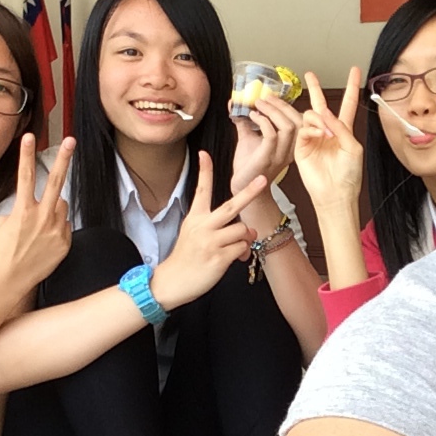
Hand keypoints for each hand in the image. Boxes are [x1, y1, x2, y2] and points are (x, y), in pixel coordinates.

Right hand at [0, 136, 73, 299]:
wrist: (9, 279)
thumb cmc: (2, 252)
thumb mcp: (3, 225)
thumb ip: (20, 211)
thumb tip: (34, 207)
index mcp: (23, 210)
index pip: (26, 176)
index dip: (26, 155)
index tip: (29, 137)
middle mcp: (42, 216)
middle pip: (57, 181)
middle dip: (64, 159)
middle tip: (71, 141)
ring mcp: (56, 229)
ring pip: (61, 205)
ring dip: (54, 208)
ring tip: (40, 227)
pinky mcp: (65, 242)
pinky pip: (65, 225)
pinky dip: (58, 228)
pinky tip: (45, 242)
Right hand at [151, 153, 265, 308]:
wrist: (172, 282)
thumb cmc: (187, 257)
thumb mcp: (194, 235)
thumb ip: (221, 228)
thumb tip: (249, 230)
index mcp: (195, 218)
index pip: (201, 190)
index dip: (204, 172)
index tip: (204, 154)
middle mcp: (203, 227)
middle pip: (232, 206)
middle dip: (250, 192)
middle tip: (263, 178)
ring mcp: (211, 242)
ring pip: (243, 230)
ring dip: (245, 238)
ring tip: (235, 247)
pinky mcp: (219, 258)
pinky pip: (242, 249)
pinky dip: (242, 254)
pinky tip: (232, 259)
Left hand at [230, 94, 302, 192]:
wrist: (243, 187)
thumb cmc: (249, 164)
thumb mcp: (249, 138)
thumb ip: (246, 121)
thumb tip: (235, 102)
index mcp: (291, 145)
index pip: (301, 121)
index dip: (288, 106)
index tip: (272, 97)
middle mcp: (290, 150)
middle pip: (298, 121)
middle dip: (281, 105)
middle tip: (264, 97)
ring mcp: (280, 155)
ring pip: (288, 126)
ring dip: (272, 111)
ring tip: (258, 104)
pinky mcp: (267, 158)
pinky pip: (271, 135)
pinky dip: (262, 121)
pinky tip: (253, 116)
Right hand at [294, 68, 363, 211]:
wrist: (335, 193)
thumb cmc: (349, 175)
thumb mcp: (353, 147)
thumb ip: (341, 127)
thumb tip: (326, 113)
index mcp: (344, 131)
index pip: (348, 104)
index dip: (352, 87)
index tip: (355, 71)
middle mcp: (327, 132)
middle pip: (321, 105)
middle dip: (315, 89)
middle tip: (310, 75)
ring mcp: (313, 138)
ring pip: (311, 115)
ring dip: (320, 119)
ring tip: (326, 133)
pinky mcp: (302, 146)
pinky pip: (304, 128)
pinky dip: (313, 128)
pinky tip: (320, 135)